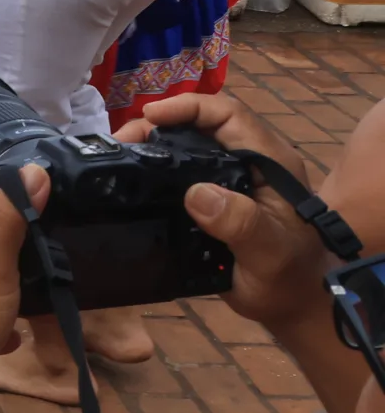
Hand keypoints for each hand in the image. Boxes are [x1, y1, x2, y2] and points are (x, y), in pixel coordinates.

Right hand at [115, 94, 325, 327]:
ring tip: (119, 156)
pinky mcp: (216, 195)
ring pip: (189, 143)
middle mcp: (251, 161)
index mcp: (271, 162)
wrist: (292, 305)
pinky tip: (132, 177)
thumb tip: (197, 193)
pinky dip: (155, 166)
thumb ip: (242, 223)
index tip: (151, 117)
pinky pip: (182, 169)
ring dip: (153, 143)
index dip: (190, 108)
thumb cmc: (287, 279)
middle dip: (160, 124)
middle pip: (202, 123)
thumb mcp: (269, 254)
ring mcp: (232, 178)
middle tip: (121, 142)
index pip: (230, 115)